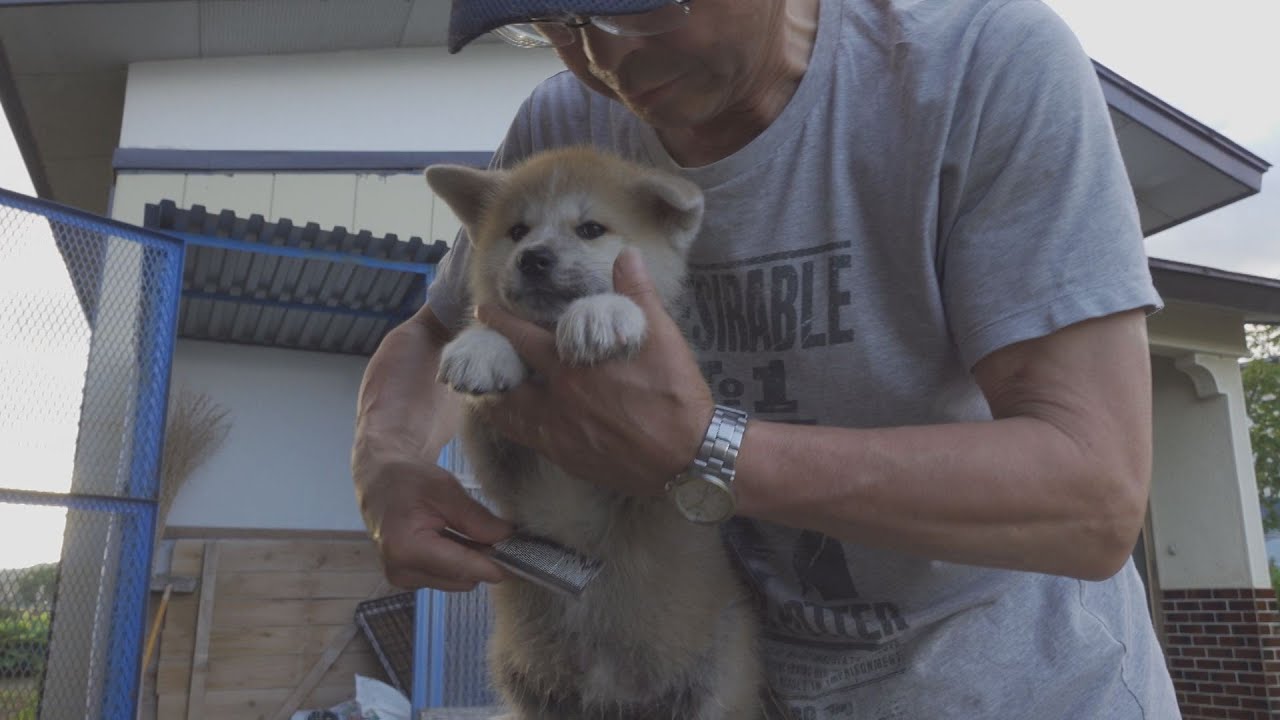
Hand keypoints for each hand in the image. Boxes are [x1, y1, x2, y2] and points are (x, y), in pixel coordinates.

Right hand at [356, 449, 512, 591]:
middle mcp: (401, 571)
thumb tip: (507, 538)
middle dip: (482, 557)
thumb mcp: (446, 490)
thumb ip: (476, 519)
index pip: (463, 567)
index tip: (521, 556)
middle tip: (491, 530)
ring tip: (464, 528)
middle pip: (463, 578)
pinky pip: (446, 578)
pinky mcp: (408, 579)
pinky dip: (457, 561)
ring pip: (458, 580)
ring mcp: (403, 578)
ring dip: (470, 559)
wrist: (379, 479)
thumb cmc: (407, 479)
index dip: (495, 563)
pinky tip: (452, 537)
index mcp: (406, 548)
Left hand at [475, 248, 714, 496]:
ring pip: (510, 415)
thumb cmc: (675, 394)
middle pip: (508, 378)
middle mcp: (557, 400)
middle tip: (471, 355)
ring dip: (494, 400)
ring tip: (480, 392)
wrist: (688, 457)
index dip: (501, 323)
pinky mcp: (567, 458)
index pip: (523, 338)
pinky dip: (512, 428)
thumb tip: (626, 254)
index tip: (484, 311)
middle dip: (489, 362)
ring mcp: (559, 433)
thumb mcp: (661, 336)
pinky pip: (527, 440)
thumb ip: (637, 293)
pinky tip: (511, 424)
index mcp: (573, 366)